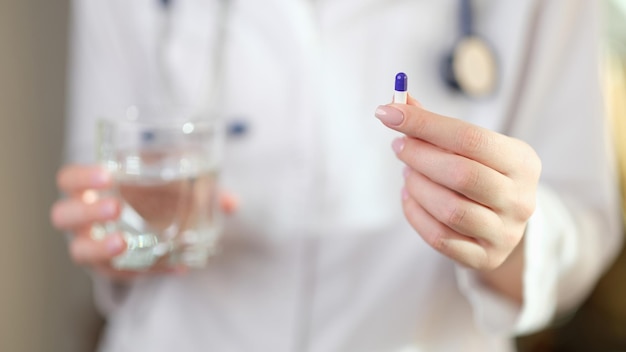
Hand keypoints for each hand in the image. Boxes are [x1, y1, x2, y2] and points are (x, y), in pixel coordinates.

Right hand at [50, 164, 237, 281]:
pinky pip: (118, 274)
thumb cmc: (151, 196)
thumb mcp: (173, 184)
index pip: (69, 179)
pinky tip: (172, 268)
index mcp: (91, 187)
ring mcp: (91, 245)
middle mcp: (83, 217)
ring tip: (123, 244)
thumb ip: (201, 189)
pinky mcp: (109, 268)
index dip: (82, 177)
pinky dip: (144, 272)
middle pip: (64, 215)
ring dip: (100, 249)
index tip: (107, 175)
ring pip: (80, 251)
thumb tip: (231, 203)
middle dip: (87, 212)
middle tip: (114, 208)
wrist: (143, 225)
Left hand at [375, 96, 540, 270]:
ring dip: (417, 186)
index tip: (388, 113)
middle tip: (398, 146)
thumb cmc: (481, 173)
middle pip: (460, 174)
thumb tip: (396, 103)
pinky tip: (409, 196)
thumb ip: (434, 125)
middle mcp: (521, 199)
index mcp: (523, 162)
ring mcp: (506, 232)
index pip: (470, 138)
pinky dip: (415, 214)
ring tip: (408, 173)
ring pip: (450, 209)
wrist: (503, 222)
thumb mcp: (470, 147)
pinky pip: (439, 238)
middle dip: (419, 156)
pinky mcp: (486, 257)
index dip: (425, 124)